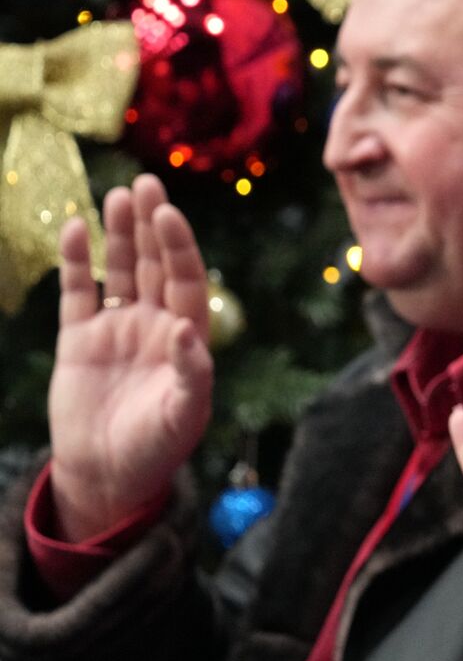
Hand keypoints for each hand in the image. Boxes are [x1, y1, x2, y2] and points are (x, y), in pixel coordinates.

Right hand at [47, 175, 213, 542]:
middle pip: (155, 264)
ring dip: (120, 234)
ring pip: (120, 270)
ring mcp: (116, 328)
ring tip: (118, 194)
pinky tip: (74, 227)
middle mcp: (154, 325)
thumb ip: (191, 373)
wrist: (108, 476)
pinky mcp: (79, 340)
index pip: (186, 280)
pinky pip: (78, 292)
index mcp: (186, 337)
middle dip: (152, 226)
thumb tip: (187, 329)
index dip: (178, 247)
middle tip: (146, 183)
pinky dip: (76, 261)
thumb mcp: (183, 415)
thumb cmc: (157, 449)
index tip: (168, 214)